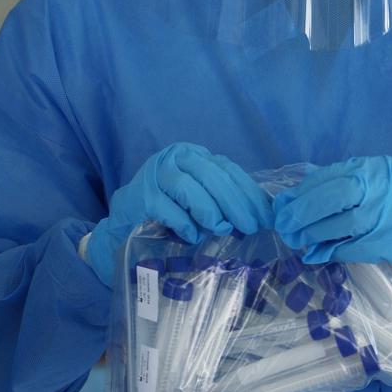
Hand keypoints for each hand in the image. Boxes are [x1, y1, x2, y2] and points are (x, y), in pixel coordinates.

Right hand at [87, 143, 271, 285]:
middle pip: (211, 176)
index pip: (227, 169)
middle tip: (250, 227)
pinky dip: (184, 224)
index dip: (248, 192)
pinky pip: (167, 208)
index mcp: (194, 154)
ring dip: (210, 211)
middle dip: (235, 203)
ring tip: (221, 229)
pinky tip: (193, 236)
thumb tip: (258, 216)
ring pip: (189, 187)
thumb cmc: (169, 208)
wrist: (126, 217)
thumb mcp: (199, 197)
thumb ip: (223, 199)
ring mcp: (156, 174)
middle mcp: (174, 157)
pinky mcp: (141, 195)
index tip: (265, 216)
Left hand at [272, 156, 391, 286]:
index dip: (303, 191)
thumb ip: (351, 181)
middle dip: (302, 210)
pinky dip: (331, 250)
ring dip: (313, 234)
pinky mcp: (388, 243)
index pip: (330, 176)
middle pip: (332, 196)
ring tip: (297, 239)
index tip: (284, 202)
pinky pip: (352, 247)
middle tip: (284, 223)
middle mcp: (381, 188)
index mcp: (376, 169)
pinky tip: (317, 252)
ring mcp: (385, 216)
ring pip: (339, 223)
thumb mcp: (386, 180)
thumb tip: (305, 188)